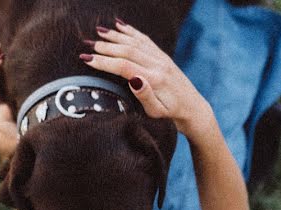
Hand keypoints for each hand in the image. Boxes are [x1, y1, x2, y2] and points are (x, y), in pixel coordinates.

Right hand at [82, 21, 213, 138]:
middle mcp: (158, 65)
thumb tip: (133, 79)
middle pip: (128, 50)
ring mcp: (161, 58)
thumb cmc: (171, 114)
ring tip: (98, 32)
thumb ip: (145, 96)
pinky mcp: (162, 56)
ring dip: (116, 36)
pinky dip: (131, 31)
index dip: (104, 62)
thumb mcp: (157, 112)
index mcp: (154, 79)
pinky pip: (145, 39)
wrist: (193, 108)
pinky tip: (119, 25)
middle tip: (87, 45)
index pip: (124, 66)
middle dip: (106, 47)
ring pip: (135, 42)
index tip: (87, 59)